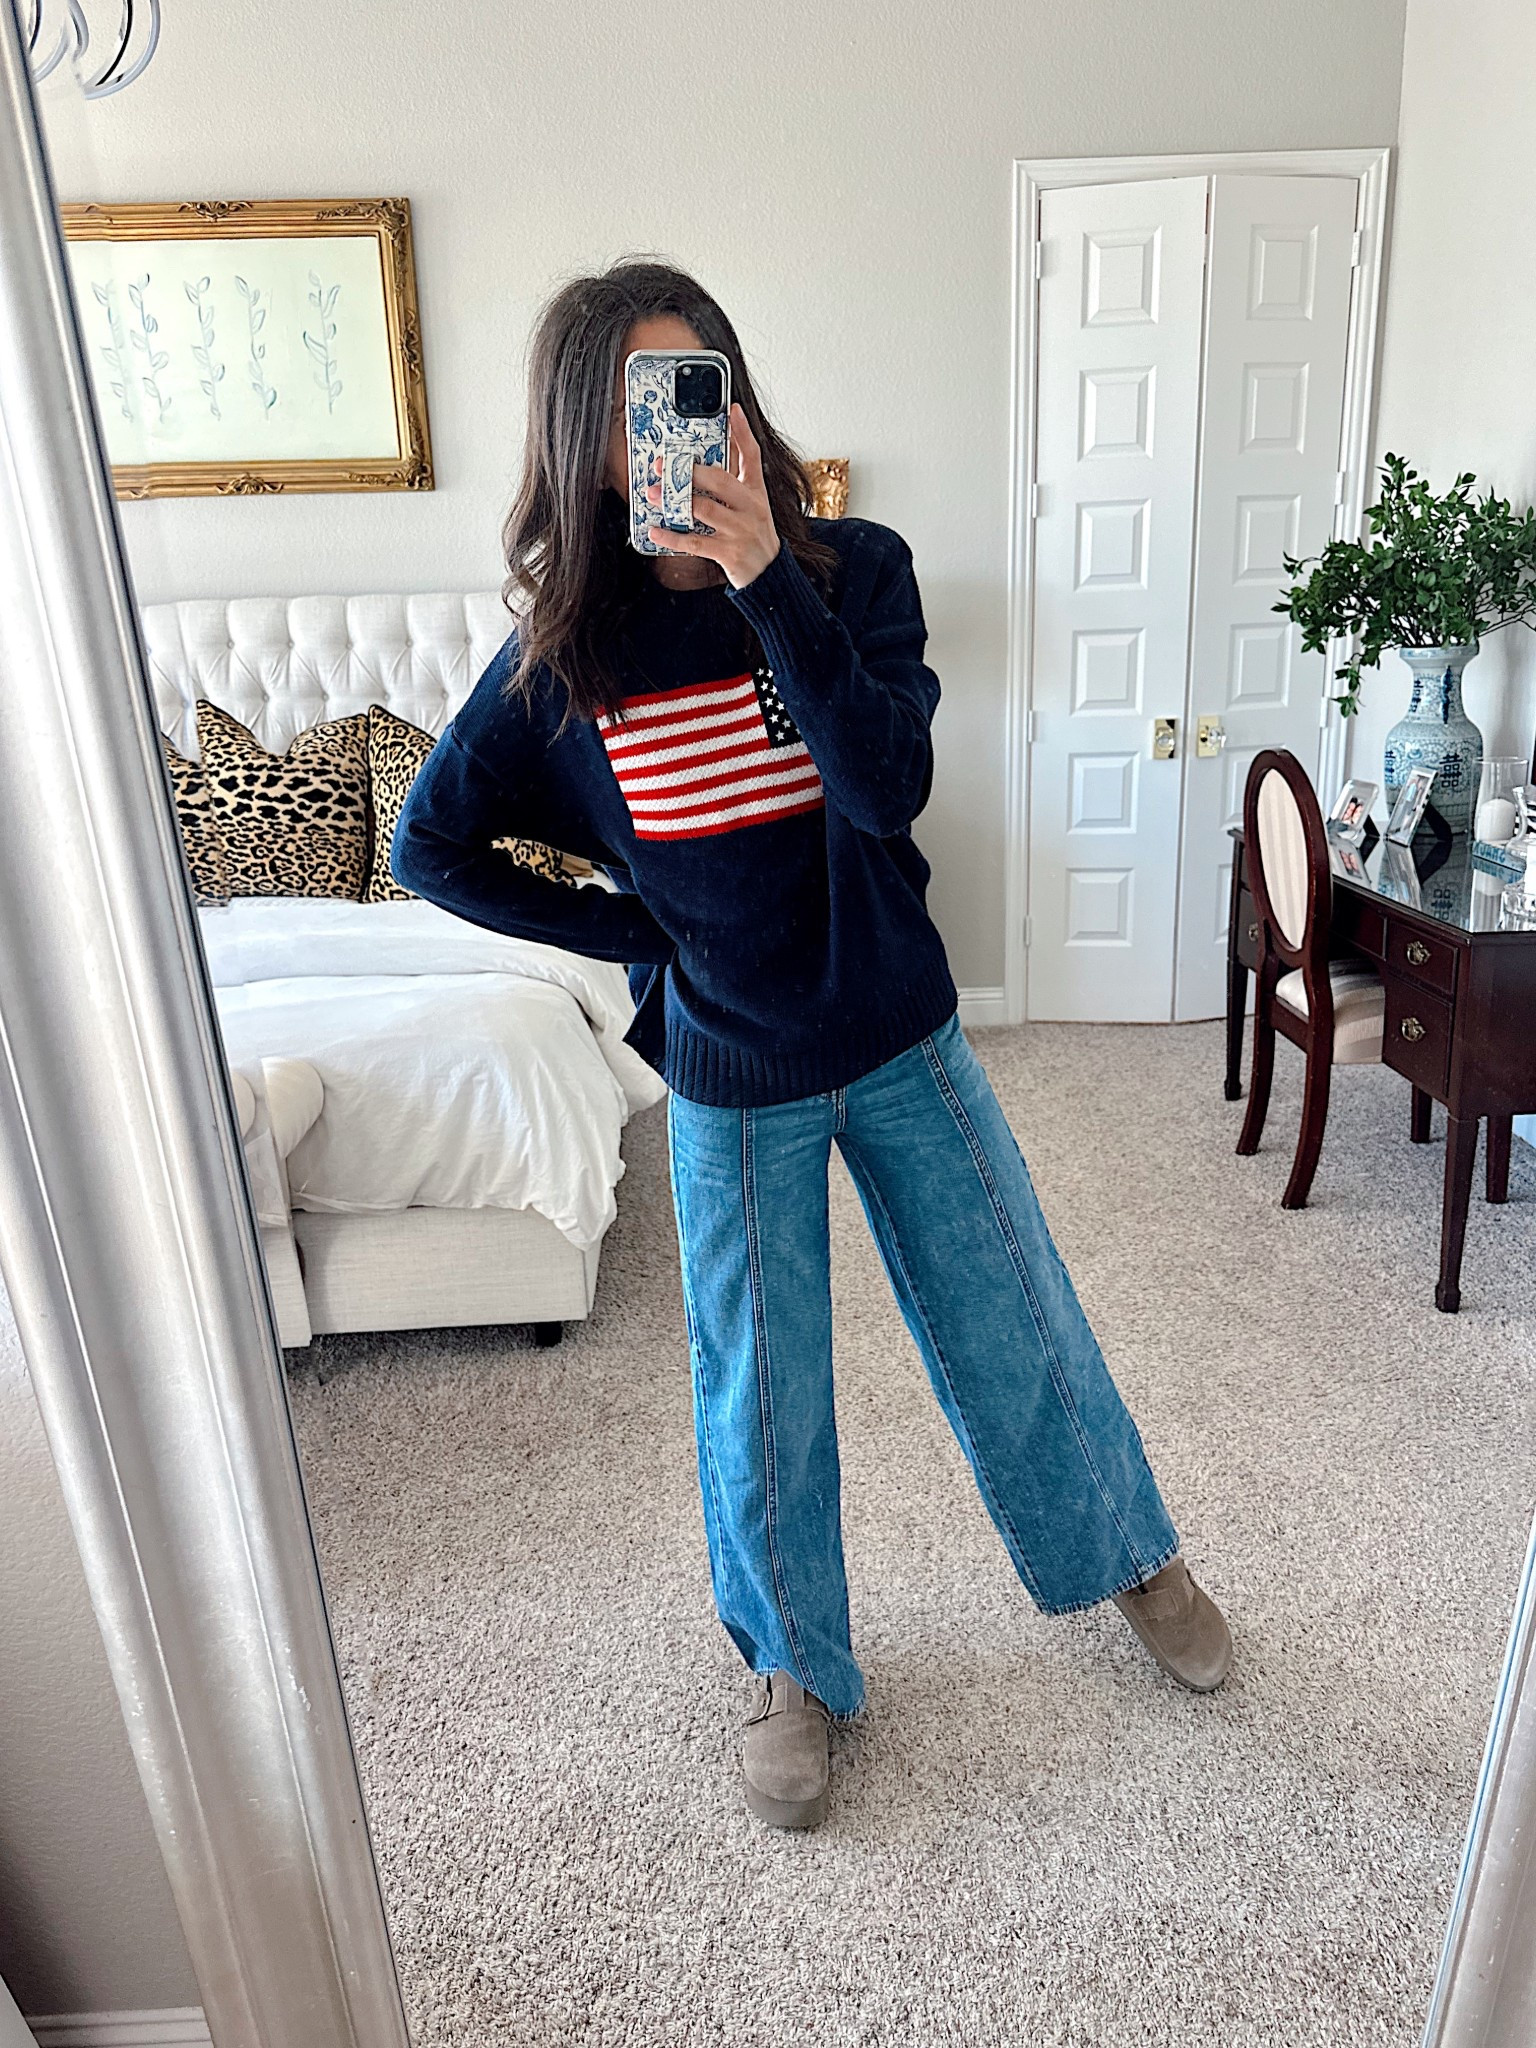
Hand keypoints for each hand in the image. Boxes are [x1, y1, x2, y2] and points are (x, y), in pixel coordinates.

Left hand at [647, 403, 781, 588]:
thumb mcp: (753, 505)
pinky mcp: (729, 553)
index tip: (732, 410)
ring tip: (654, 493)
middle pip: (719, 480)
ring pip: (704, 509)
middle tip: (663, 466)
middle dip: (689, 471)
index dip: (743, 432)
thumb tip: (714, 459)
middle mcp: (751, 508)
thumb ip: (735, 482)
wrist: (769, 575)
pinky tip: (655, 530)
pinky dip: (672, 537)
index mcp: (756, 492)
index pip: (752, 456)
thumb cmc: (753, 536)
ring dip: (675, 500)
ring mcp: (740, 531)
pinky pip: (695, 542)